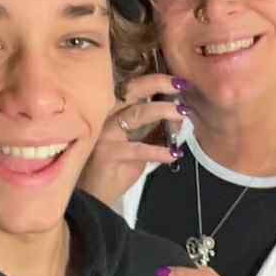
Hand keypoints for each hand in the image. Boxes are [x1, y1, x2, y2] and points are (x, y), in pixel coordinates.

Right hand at [79, 73, 189, 205]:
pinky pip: (139, 149)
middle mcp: (105, 115)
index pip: (133, 87)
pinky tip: (174, 154)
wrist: (91, 195)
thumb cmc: (113, 167)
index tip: (179, 81)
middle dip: (160, 84)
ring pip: (137, 114)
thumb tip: (178, 115)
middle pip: (133, 90)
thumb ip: (153, 129)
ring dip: (164, 111)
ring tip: (183, 115)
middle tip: (182, 85)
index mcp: (111, 110)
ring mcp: (105, 133)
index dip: (156, 80)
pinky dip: (159, 151)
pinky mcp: (108, 153)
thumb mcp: (136, 143)